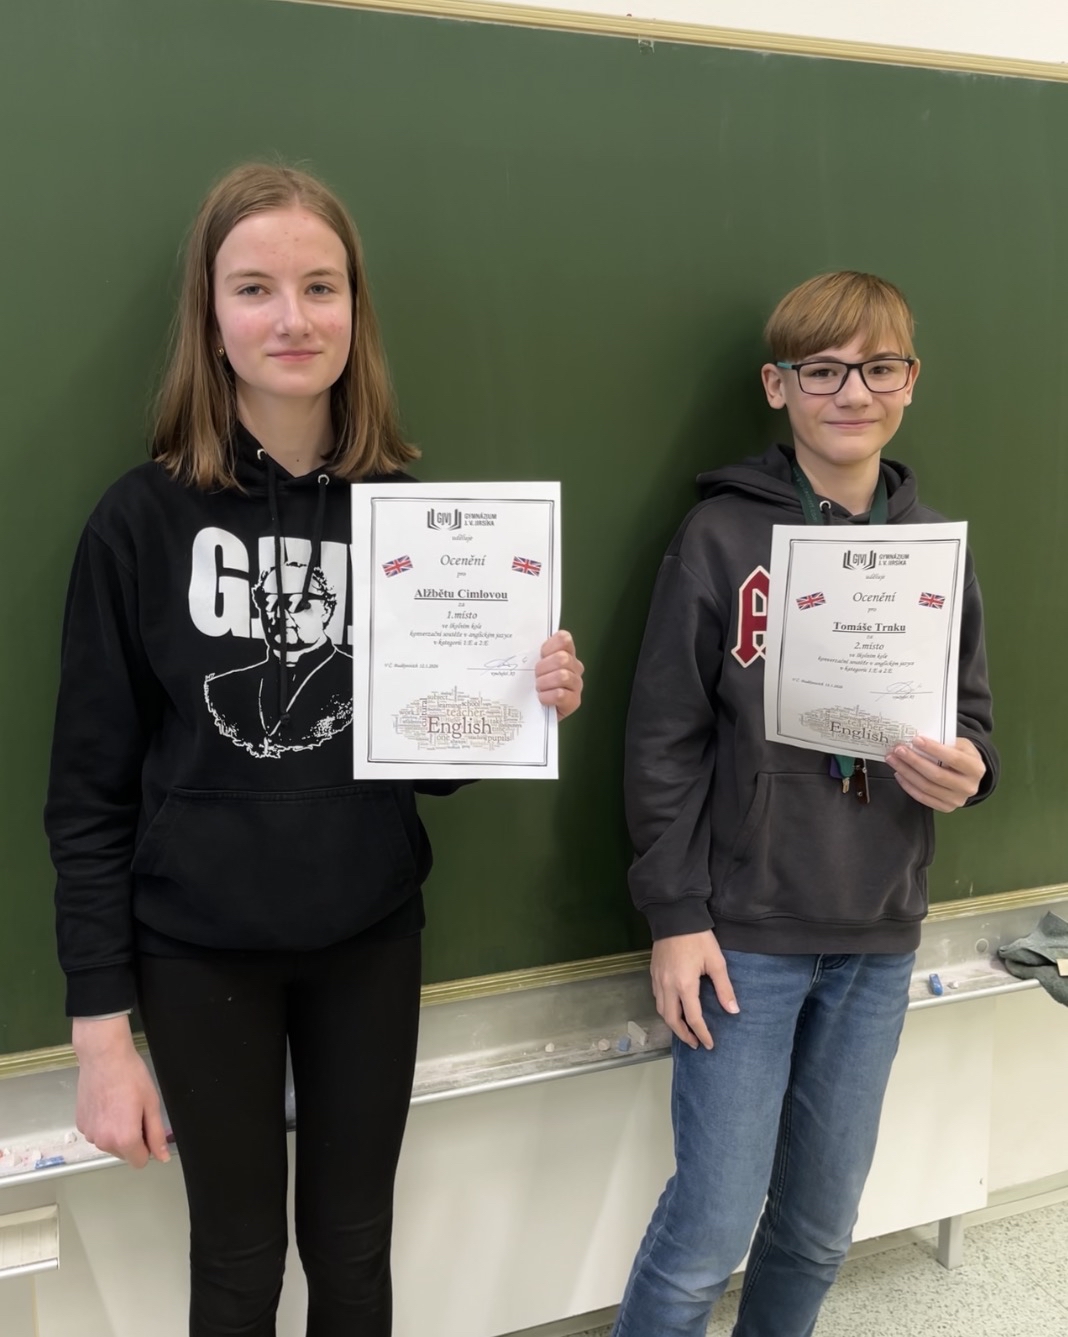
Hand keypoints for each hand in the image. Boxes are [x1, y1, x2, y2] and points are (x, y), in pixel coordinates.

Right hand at [72, 1017, 169, 1168]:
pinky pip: (97, 1132)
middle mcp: (104, 1142)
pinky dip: (104, 1124)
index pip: (140, 1162)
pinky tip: (107, 1103)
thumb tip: (162, 1157)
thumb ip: (157, 1135)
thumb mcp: (151, 1104)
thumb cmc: (131, 1076)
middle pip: (124, 1153)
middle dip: (132, 1139)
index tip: (148, 1127)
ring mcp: (89, 1134)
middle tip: (135, 1111)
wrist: (103, 1057)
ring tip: (120, 1105)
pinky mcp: (80, 1124)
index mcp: (125, 1139)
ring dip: (117, 1132)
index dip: (148, 1146)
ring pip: (110, 1143)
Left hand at [535, 630, 584, 719]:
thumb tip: (520, 643)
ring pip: (563, 676)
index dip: (549, 647)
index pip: (564, 639)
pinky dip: (547, 696)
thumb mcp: (530, 664)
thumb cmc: (532, 683)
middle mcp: (574, 667)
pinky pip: (561, 694)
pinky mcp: (574, 701)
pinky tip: (542, 699)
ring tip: (538, 687)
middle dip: (543, 667)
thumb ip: (532, 652)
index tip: (540, 655)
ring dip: (545, 682)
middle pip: (562, 658)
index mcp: (566, 653)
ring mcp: (576, 684)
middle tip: (536, 676)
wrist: (533, 711)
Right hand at [650, 930, 738, 1050]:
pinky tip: (674, 1009)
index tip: (709, 1044)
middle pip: (671, 1019)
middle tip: (696, 1043)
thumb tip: (733, 1011)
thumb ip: (724, 988)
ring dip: (673, 1024)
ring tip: (685, 1030)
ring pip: (661, 1010)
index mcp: (684, 985)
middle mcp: (667, 986)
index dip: (702, 1033)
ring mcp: (658, 979)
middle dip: (683, 1034)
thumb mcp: (716, 962)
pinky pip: (657, 998)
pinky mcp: (653, 972)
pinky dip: (665, 1009)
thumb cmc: (698, 938)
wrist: (675, 916)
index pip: (693, 1018)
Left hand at [885, 736, 985, 811]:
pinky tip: (899, 773)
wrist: (970, 776)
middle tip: (898, 750)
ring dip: (906, 772)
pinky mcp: (946, 808)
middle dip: (914, 761)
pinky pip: (922, 797)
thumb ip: (945, 743)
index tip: (916, 740)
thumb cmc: (962, 756)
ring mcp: (957, 800)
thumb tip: (917, 741)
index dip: (933, 749)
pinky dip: (908, 785)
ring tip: (893, 759)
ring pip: (926, 787)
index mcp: (976, 768)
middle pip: (936, 775)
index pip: (953, 759)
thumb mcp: (961, 745)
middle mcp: (968, 787)